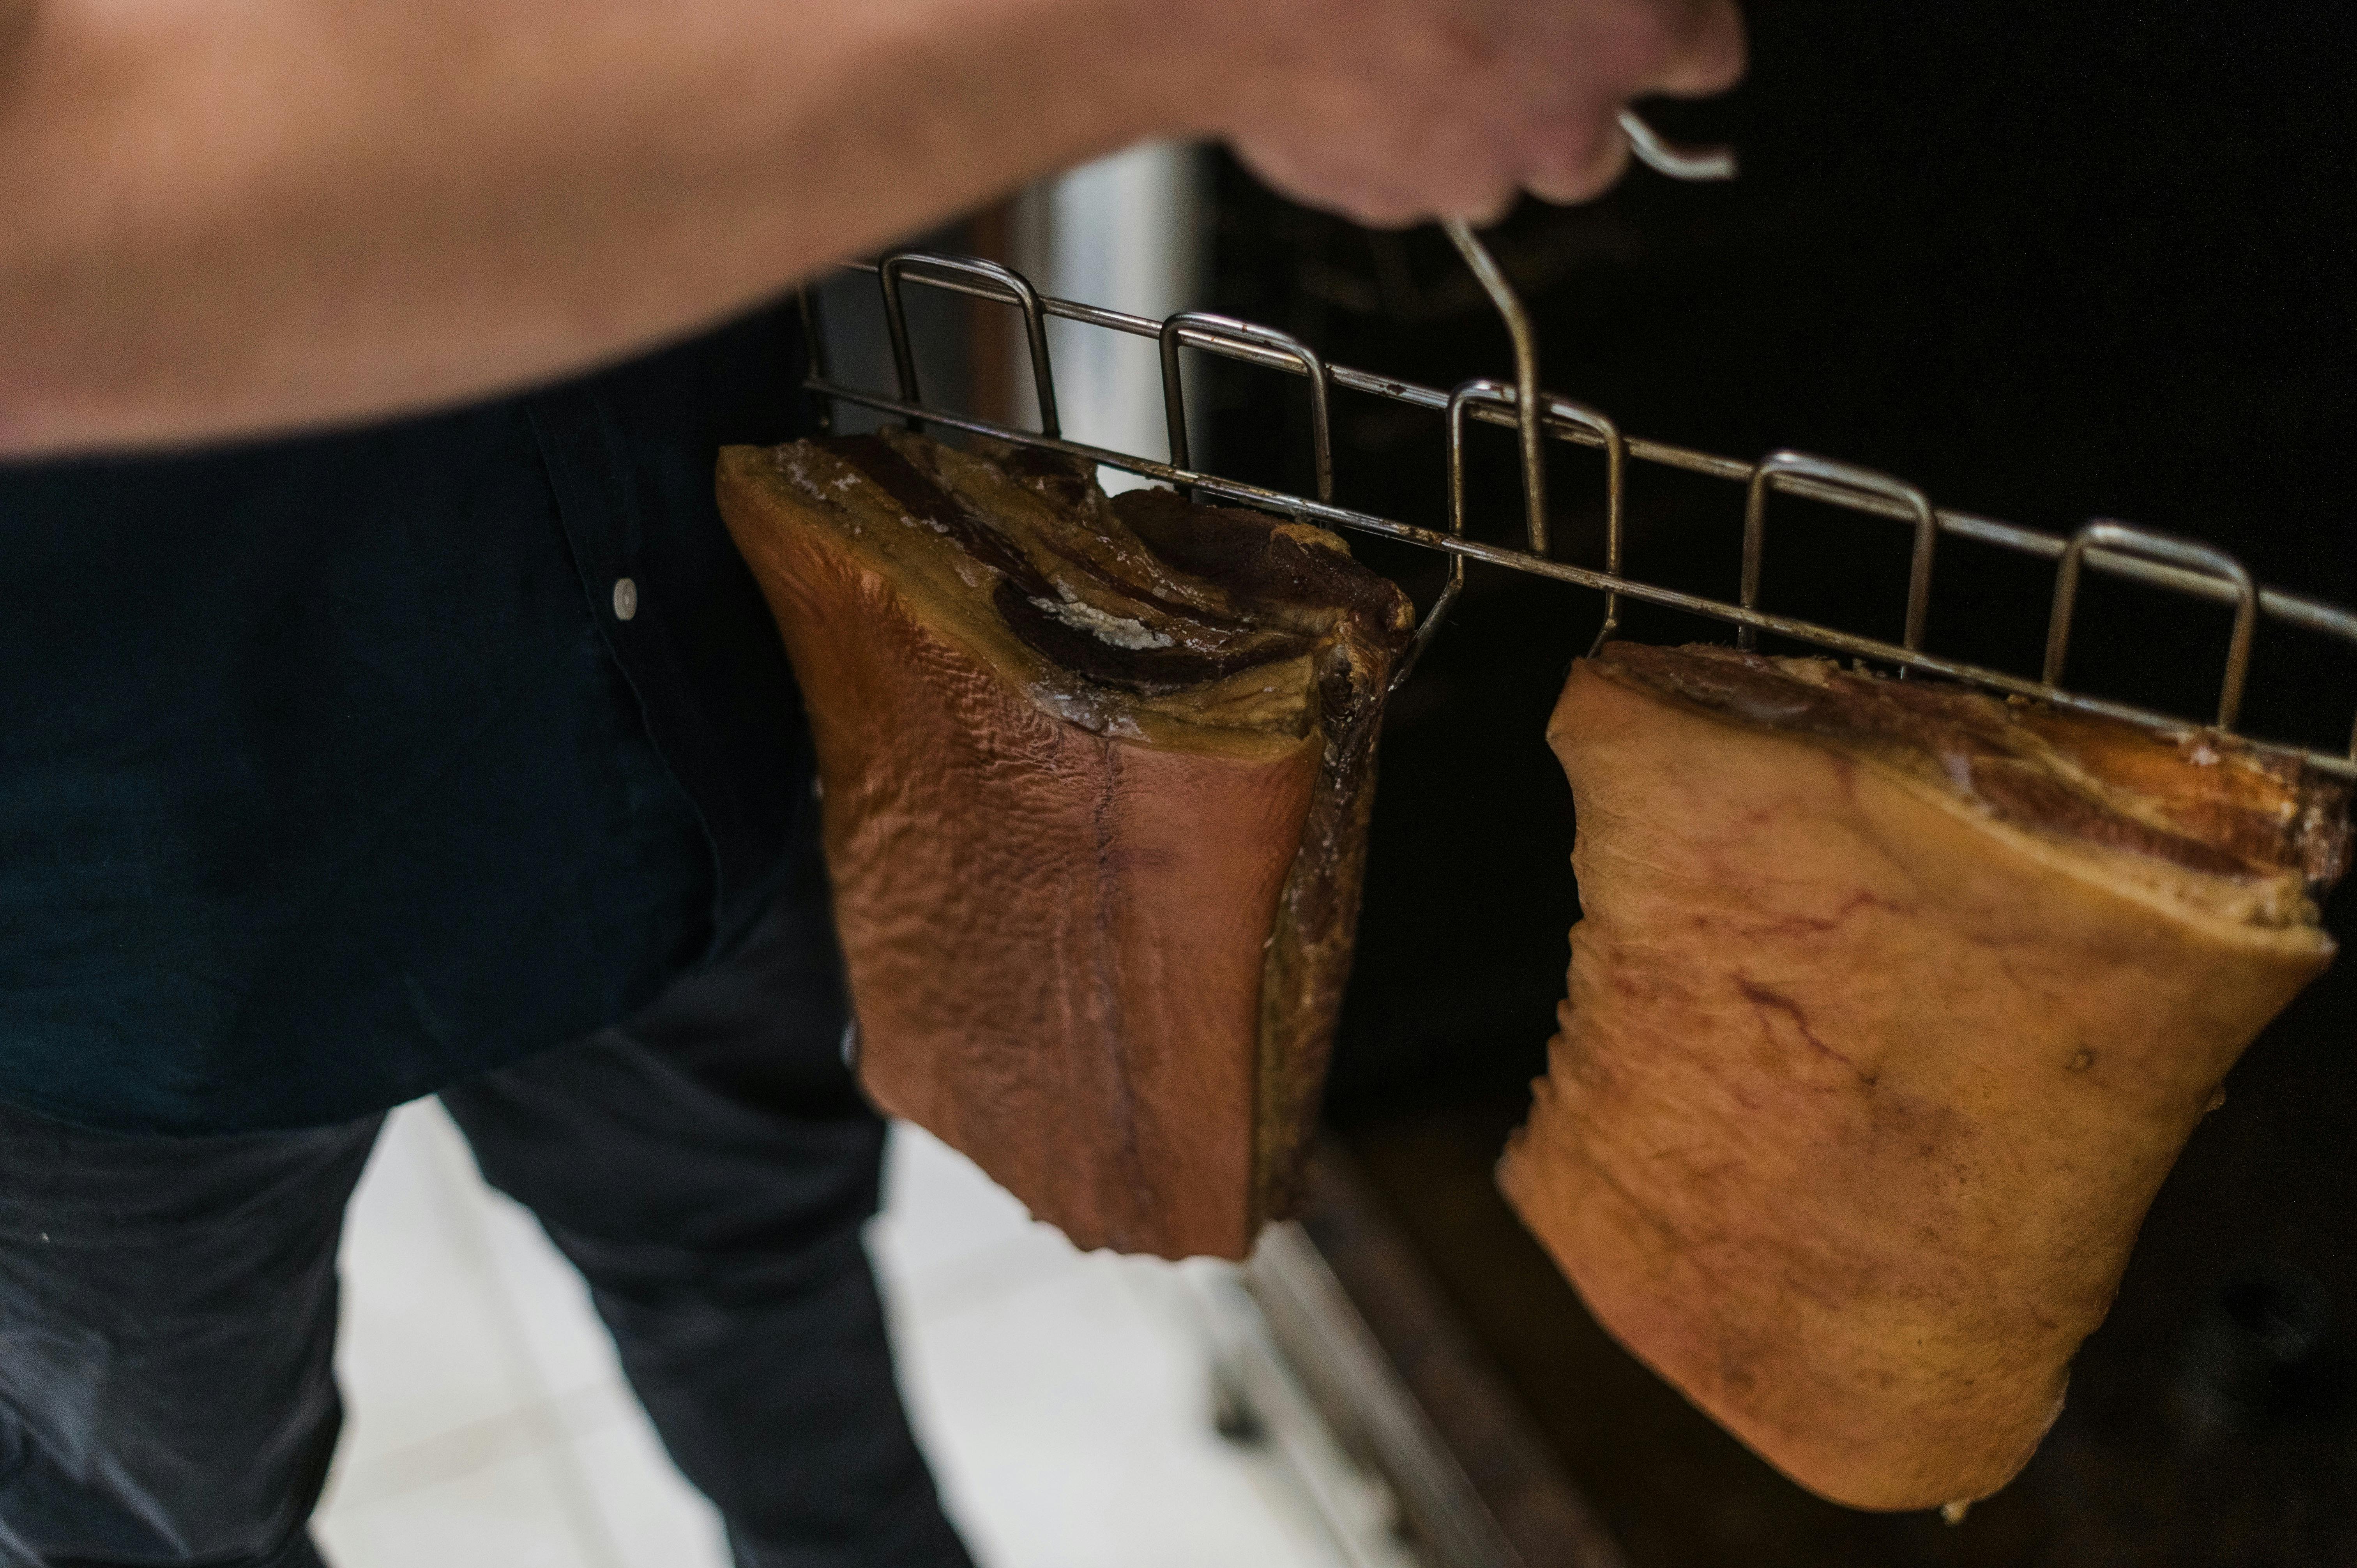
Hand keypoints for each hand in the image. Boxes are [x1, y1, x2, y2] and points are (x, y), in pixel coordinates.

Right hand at [1208, 0, 1744, 224]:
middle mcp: (1568, 123)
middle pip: (1600, 139)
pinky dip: (1388, 130)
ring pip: (1499, 166)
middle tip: (1504, 24)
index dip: (1662, 22)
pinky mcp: (1383, 199)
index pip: (1705, 54)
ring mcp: (1472, 174)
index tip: (1631, 9)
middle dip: (1563, 91)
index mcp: (1636, 26)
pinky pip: (1404, 174)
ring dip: (1475, 119)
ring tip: (1414, 39)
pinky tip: (1351, 60)